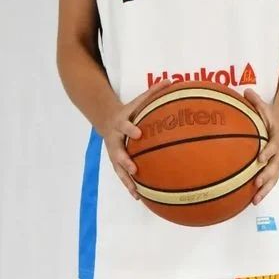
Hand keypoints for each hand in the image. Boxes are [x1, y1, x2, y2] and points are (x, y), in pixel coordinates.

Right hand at [99, 78, 171, 200]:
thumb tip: (172, 80)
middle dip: (124, 160)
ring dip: (126, 180)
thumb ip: (153, 92)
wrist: (106, 120)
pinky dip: (130, 186)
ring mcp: (113, 153)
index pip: (125, 125)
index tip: (139, 132)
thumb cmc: (129, 111)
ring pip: (118, 169)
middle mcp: (115, 140)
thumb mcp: (138, 100)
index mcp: (121, 123)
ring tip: (136, 192)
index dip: (130, 129)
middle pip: (117, 152)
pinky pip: (122, 176)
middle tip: (134, 168)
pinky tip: (139, 198)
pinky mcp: (115, 162)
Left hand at [243, 88, 278, 204]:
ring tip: (255, 200)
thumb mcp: (266, 107)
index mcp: (278, 137)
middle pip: (275, 166)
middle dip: (266, 176)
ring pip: (274, 177)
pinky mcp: (276, 167)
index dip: (268, 152)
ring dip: (265, 189)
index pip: (273, 146)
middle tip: (256, 184)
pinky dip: (263, 190)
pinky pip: (271, 180)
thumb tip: (246, 91)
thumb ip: (256, 102)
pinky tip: (252, 200)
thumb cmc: (272, 116)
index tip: (259, 159)